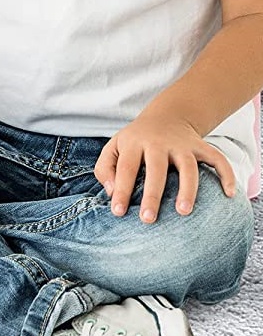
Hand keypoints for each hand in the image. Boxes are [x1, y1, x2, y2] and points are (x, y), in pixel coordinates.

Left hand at [94, 111, 237, 223]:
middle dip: (152, 194)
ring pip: (188, 166)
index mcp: (134, 143)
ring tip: (184, 212)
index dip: (121, 190)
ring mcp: (182, 145)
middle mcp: (159, 143)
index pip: (126, 168)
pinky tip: (229, 194)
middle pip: (156, 169)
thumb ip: (105, 169)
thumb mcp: (113, 147)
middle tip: (148, 219)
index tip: (118, 212)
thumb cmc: (135, 141)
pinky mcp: (202, 147)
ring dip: (188, 189)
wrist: (167, 116)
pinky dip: (226, 174)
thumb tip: (111, 192)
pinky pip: (218, 159)